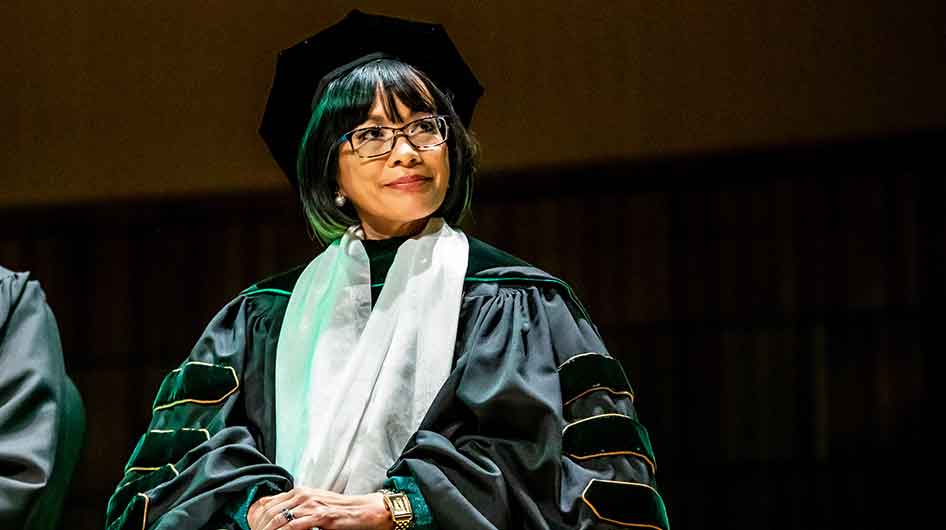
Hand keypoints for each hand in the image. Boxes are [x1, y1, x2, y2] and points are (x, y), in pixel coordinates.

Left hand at [247, 487, 393, 529]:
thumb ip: (296, 508)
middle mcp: (302, 495)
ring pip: (279, 519)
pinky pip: (295, 526)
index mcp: (299, 492)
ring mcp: (311, 505)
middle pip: (269, 512)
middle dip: (260, 527)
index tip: (252, 528)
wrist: (362, 510)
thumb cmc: (339, 510)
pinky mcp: (320, 516)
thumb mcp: (313, 505)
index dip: (255, 518)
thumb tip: (277, 518)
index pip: (267, 502)